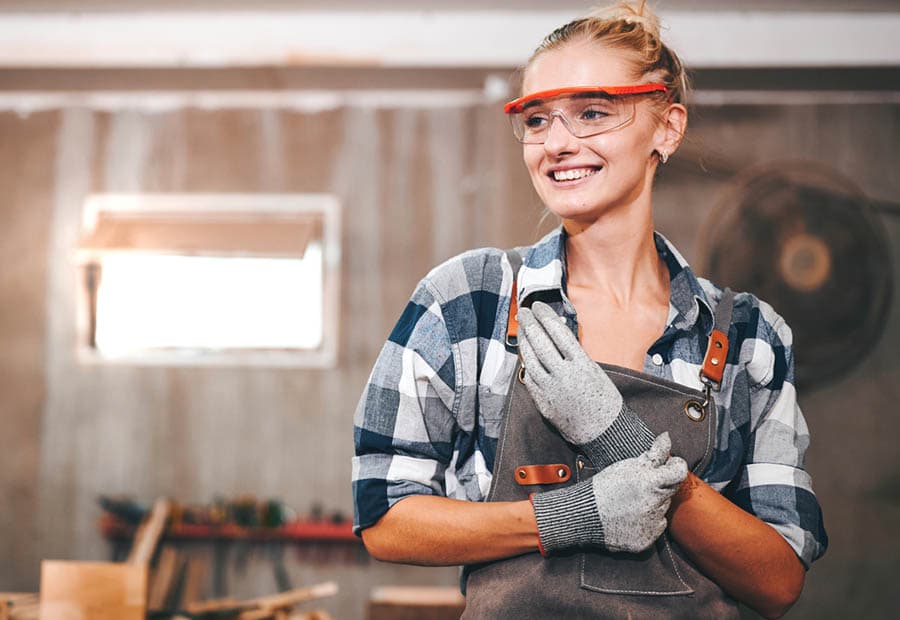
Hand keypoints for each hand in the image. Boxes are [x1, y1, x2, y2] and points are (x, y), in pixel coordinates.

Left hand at [517, 301, 653, 467]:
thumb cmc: (605, 401)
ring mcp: (552, 389)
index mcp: (582, 365)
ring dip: (524, 341)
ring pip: (531, 359)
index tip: (538, 306)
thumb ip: (575, 355)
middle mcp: (565, 375)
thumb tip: (556, 335)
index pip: (558, 332)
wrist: (605, 432)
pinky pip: (530, 377)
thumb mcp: (595, 371)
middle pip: (541, 342)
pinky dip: (526, 362)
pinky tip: (525, 352)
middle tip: (523, 312)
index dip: (545, 316)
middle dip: (530, 324)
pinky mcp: (543, 402)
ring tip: (522, 329)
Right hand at [532, 433, 687, 553]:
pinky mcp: (647, 539)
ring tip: (631, 501)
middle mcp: (654, 504)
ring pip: (662, 508)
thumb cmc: (604, 487)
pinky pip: (656, 527)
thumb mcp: (628, 466)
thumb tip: (667, 437)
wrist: (584, 515)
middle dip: (661, 484)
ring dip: (653, 503)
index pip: (679, 472)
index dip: (676, 466)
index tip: (670, 465)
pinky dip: (648, 521)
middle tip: (643, 484)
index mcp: (650, 482)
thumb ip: (653, 453)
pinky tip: (632, 516)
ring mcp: (651, 524)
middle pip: (671, 490)